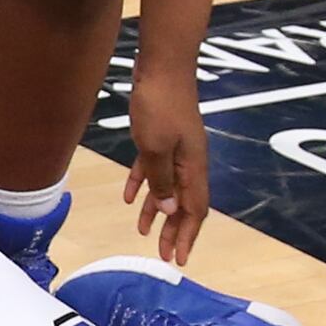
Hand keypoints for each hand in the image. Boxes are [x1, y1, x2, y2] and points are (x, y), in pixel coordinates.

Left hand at [123, 63, 209, 264]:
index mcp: (193, 166)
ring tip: (144, 232)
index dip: (188, 236)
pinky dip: (144, 184)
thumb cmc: (159, 105)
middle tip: (164, 255)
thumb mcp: (155, 148)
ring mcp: (176, 149)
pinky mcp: (161, 137)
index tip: (180, 259)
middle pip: (184, 203)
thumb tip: (172, 211)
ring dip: (158, 211)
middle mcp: (189, 161)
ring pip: (168, 188)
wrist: (161, 66)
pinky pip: (154, 169)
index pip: (195, 210)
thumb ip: (162, 181)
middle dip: (174, 231)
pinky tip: (130, 198)